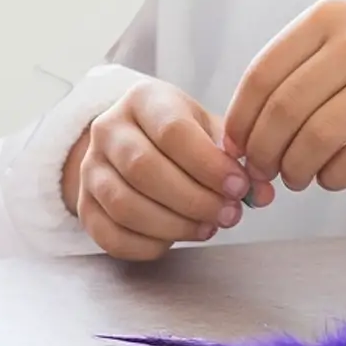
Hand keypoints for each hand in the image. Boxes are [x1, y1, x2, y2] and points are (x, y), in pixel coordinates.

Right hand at [64, 78, 275, 260]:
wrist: (132, 140)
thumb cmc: (179, 135)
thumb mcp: (208, 129)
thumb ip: (237, 158)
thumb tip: (262, 193)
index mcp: (142, 99)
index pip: (172, 131)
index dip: (209, 165)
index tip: (240, 187)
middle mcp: (107, 129)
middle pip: (144, 169)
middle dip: (194, 200)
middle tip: (229, 215)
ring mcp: (90, 168)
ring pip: (125, 205)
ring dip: (174, 226)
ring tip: (207, 228)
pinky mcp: (84, 205)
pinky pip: (111, 235)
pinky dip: (148, 245)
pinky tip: (174, 240)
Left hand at [224, 0, 345, 193]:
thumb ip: (299, 69)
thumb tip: (244, 130)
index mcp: (326, 18)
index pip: (261, 75)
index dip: (240, 119)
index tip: (234, 146)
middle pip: (284, 110)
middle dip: (263, 150)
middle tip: (261, 170)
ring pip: (317, 136)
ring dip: (295, 168)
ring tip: (295, 177)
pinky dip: (333, 177)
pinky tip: (330, 178)